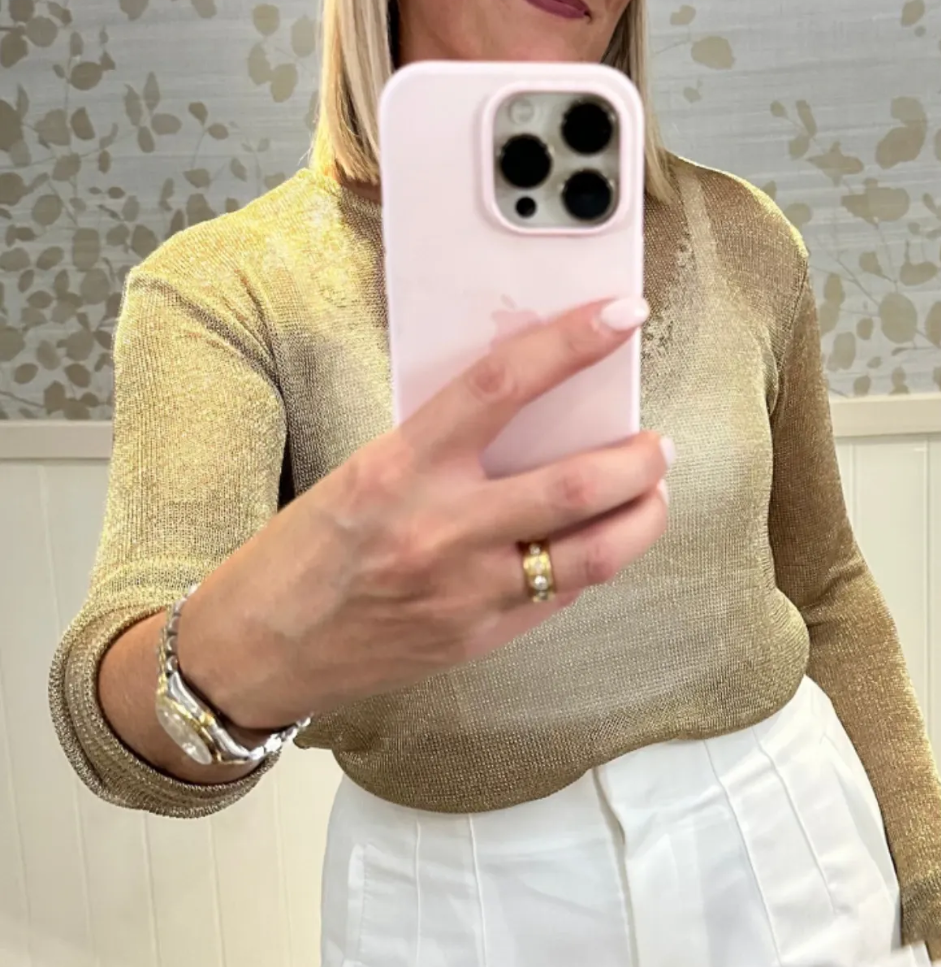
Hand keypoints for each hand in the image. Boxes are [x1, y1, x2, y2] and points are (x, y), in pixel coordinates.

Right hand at [176, 297, 671, 728]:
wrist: (257, 649)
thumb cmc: (304, 553)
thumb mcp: (363, 471)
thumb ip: (443, 445)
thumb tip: (530, 411)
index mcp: (398, 468)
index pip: (501, 386)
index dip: (570, 344)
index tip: (619, 318)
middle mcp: (438, 530)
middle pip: (574, 485)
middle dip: (640, 459)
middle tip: (657, 442)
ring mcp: (464, 593)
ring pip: (592, 554)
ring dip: (642, 518)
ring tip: (653, 494)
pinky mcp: (477, 640)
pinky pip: (561, 597)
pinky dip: (594, 563)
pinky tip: (600, 545)